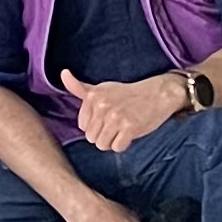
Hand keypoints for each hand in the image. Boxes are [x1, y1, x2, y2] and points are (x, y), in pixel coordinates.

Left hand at [70, 76, 186, 154]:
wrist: (158, 94)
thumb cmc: (128, 93)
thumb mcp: (102, 88)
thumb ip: (79, 87)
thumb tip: (63, 74)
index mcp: (93, 97)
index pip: (83, 126)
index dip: (96, 126)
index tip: (108, 117)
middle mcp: (102, 106)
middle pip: (91, 138)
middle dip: (103, 135)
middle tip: (117, 124)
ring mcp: (116, 117)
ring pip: (102, 145)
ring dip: (112, 141)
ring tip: (122, 129)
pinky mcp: (129, 128)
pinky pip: (117, 147)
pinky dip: (123, 144)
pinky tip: (130, 133)